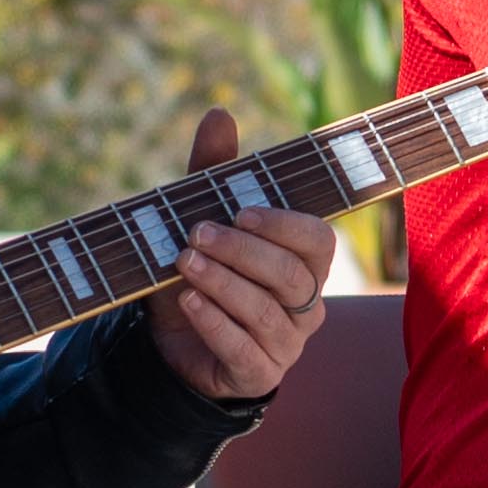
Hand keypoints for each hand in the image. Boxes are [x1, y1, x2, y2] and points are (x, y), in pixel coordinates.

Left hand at [153, 109, 333, 401]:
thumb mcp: (199, 219)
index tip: (241, 211)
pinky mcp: (258, 375)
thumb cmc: (199, 271)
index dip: (284, 225)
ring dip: (222, 284)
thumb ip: (214, 172)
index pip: (317, 241)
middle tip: (195, 234)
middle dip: (242, 252)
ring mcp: (286, 344)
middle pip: (291, 276)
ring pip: (266, 312)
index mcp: (305, 264)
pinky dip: (213, 323)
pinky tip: (187, 301)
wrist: (170, 342)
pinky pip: (244, 350)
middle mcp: (306, 305)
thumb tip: (219, 112)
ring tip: (184, 264)